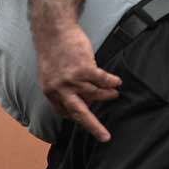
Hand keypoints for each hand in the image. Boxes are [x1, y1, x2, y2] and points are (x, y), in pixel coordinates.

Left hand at [36, 24, 121, 141]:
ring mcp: (72, 79)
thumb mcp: (51, 74)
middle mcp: (60, 89)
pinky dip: (111, 81)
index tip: (87, 120)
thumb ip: (62, 89)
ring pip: (95, 94)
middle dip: (93, 126)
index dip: (77, 116)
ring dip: (107, 94)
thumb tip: (84, 102)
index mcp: (50, 92)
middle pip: (79, 113)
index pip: (65, 111)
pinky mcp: (84, 68)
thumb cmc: (54, 52)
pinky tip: (117, 81)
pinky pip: (102, 80)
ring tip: (114, 94)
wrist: (53, 31)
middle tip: (105, 137)